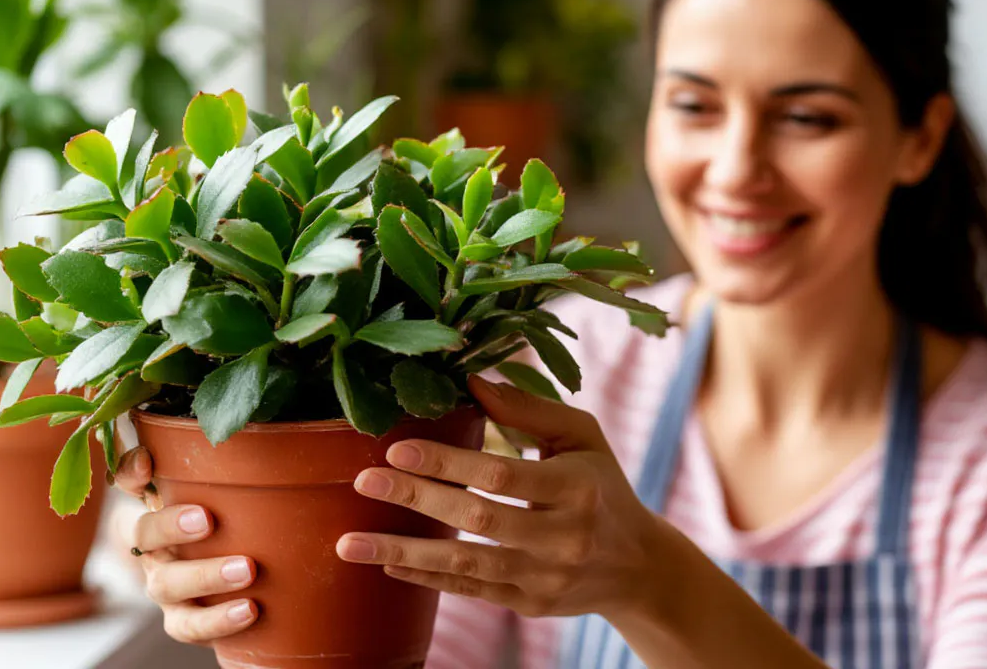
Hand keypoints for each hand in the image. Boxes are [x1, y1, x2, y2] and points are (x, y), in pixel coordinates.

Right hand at [113, 447, 258, 642]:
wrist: (215, 582)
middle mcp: (151, 546)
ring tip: (246, 570)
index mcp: (156, 506)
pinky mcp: (181, 619)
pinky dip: (217, 621)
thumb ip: (216, 469)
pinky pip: (190, 626)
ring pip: (167, 584)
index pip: (131, 482)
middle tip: (208, 520)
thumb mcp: (219, 495)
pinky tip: (249, 610)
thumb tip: (218, 444)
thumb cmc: (223, 524)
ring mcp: (164, 585)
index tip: (150, 464)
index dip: (133, 472)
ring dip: (206, 576)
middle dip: (172, 527)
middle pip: (144, 535)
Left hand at [336, 376, 667, 620]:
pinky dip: (426, 578)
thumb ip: (529, 409)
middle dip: (416, 498)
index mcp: (577, 487)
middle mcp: (563, 537)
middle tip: (365, 482)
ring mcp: (545, 577)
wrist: (638, 566)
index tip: (400, 448)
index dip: (448, 462)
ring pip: (466, 565)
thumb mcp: (582, 436)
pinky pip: (469, 591)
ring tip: (349, 544)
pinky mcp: (529, 604)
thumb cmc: (602, 486)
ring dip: (404, 553)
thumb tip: (472, 383)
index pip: (502, 474)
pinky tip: (388, 565)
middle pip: (478, 518)